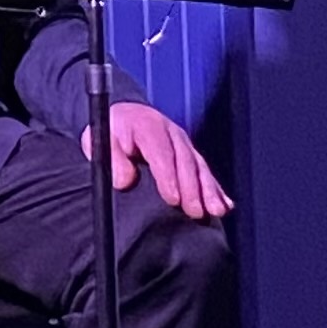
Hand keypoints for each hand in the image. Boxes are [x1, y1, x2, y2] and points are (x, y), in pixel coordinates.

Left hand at [85, 102, 231, 222]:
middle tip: (196, 213)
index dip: (168, 176)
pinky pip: (206, 172)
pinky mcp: (192, 154)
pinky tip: (226, 206)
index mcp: (148, 126)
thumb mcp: (100, 138)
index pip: (161, 152)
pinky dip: (217, 189)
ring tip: (217, 212)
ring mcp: (185, 143)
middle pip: (185, 162)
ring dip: (210, 191)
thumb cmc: (111, 132)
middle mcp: (172, 133)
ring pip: (200, 167)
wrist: (127, 114)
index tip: (172, 199)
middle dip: (193, 189)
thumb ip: (111, 158)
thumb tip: (124, 181)